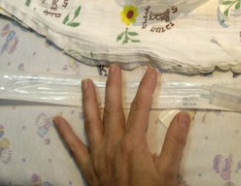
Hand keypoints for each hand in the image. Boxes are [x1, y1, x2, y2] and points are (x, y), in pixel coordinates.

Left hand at [54, 65, 190, 185]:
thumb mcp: (168, 172)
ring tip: (85, 82)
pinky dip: (66, 133)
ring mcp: (98, 155)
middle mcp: (113, 143)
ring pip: (92, 122)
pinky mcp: (88, 167)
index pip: (141, 108)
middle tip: (113, 67)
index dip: (146, 87)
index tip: (151, 70)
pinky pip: (75, 148)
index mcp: (133, 143)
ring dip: (89, 101)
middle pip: (113, 109)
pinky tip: (57, 120)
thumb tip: (183, 115)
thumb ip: (174, 143)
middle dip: (114, 86)